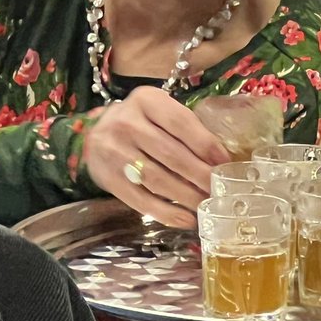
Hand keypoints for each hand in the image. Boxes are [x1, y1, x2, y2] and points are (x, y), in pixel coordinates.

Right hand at [83, 87, 229, 227]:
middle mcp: (127, 124)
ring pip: (157, 180)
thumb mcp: (158, 109)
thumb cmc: (140, 121)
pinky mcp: (109, 179)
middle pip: (171, 154)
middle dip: (200, 175)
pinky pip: (141, 201)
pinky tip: (186, 219)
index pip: (180, 123)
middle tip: (220, 189)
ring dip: (186, 196)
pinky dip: (167, 213)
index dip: (205, 144)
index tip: (224, 162)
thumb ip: (183, 125)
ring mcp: (115, 152)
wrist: (95, 134)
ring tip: (206, 204)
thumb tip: (218, 158)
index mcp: (146, 101)